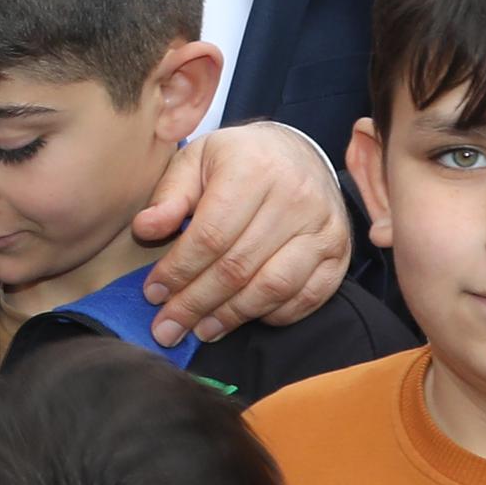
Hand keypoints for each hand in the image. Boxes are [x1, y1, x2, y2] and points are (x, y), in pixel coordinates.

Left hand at [131, 123, 352, 348]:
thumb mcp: (196, 161)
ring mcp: (322, 227)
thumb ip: (169, 195)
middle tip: (168, 328)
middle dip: (196, 304)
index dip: (178, 271)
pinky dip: (274, 315)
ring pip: (272, 287)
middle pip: (237, 267)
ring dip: (231, 316)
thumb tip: (146, 229)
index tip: (153, 294)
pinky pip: (306, 297)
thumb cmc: (237, 161)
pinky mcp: (339, 251)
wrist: (297, 154)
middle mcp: (294, 197)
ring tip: (201, 330)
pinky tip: (243, 319)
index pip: (210, 235)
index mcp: (253, 169)